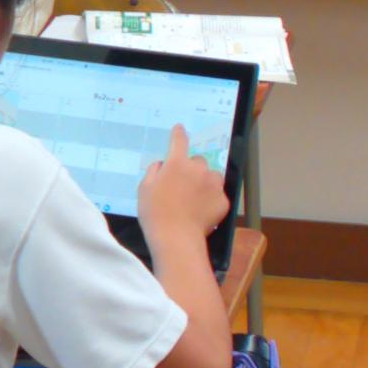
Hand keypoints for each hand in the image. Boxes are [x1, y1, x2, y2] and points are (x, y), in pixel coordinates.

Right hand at [137, 125, 229, 248]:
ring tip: (194, 198)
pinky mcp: (223, 201)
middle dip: (192, 169)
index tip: (180, 129)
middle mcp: (198, 169)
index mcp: (177, 163)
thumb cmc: (155, 212)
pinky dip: (211, 199)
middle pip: (198, 161)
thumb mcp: (144, 188)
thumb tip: (162, 165)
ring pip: (211, 176)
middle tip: (182, 185)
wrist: (176, 237)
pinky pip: (218, 194)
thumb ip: (154, 171)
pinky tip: (201, 210)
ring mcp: (213, 185)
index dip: (179, 133)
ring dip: (204, 182)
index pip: (179, 141)